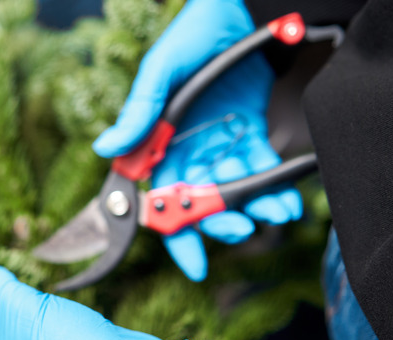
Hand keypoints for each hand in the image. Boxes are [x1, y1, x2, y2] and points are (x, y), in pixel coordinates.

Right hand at [93, 0, 302, 280]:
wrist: (245, 8)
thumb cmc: (196, 33)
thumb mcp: (162, 70)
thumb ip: (140, 112)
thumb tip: (106, 149)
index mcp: (159, 141)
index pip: (161, 196)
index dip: (173, 231)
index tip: (193, 262)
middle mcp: (187, 148)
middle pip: (198, 201)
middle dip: (218, 222)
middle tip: (236, 230)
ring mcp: (219, 142)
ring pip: (232, 190)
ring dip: (252, 209)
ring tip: (272, 216)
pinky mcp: (249, 132)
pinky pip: (260, 168)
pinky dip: (274, 188)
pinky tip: (287, 201)